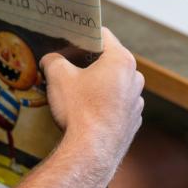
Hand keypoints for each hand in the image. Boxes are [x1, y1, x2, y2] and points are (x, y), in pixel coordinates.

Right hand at [40, 28, 143, 168]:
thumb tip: (50, 59)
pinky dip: (104, 102)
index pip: (102, 35)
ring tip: (75, 88)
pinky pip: (117, 103)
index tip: (68, 39)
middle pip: (109, 59)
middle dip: (88, 60)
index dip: (83, 34)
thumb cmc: (78, 109)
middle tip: (67, 62)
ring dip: (97, 82)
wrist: (91, 154)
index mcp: (121, 60)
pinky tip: (85, 109)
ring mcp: (136, 102)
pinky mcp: (133, 122)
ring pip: (114, 82)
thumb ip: (53, 59)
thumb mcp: (57, 75)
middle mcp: (135, 78)